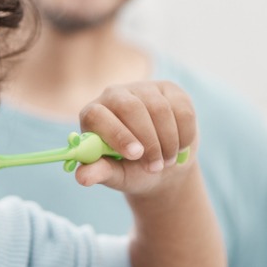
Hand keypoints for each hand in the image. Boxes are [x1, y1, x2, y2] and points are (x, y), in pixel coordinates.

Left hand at [74, 80, 196, 195]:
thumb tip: (81, 178)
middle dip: (148, 141)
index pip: (97, 114)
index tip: (136, 155)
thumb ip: (100, 172)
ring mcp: (143, 88)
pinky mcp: (169, 90)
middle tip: (156, 166)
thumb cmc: (132, 169)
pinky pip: (182, 110)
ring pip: (160, 109)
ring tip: (166, 161)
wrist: (163, 164)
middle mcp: (115, 95)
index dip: (116, 133)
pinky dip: (185, 135)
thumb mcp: (116, 175)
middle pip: (131, 107)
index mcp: (93, 114)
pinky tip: (179, 147)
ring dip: (168, 142)